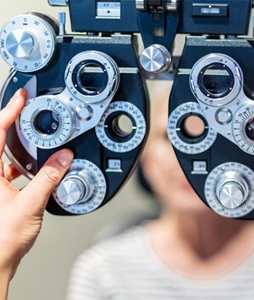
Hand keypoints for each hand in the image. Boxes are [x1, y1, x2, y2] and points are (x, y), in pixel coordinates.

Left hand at [0, 89, 73, 282]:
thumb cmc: (1, 238)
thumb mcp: (30, 204)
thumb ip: (49, 178)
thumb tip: (64, 158)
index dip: (8, 112)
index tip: (21, 99)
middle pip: (1, 142)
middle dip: (16, 126)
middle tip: (31, 112)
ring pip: (7, 157)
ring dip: (23, 149)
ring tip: (40, 141)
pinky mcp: (1, 193)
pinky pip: (12, 172)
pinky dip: (26, 166)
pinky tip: (39, 169)